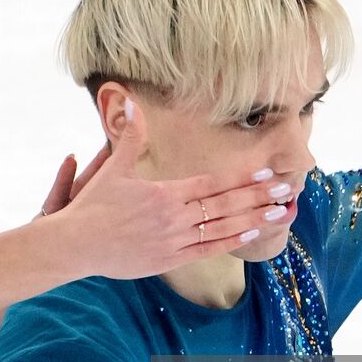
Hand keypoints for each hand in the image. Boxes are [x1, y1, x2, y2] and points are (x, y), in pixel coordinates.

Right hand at [47, 99, 287, 279]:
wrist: (75, 245)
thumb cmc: (93, 206)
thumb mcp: (112, 168)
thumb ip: (129, 137)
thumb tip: (129, 101)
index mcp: (165, 193)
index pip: (211, 183)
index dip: (241, 178)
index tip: (265, 171)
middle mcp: (175, 217)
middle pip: (225, 205)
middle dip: (258, 196)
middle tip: (286, 188)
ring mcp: (174, 241)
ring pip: (223, 229)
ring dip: (254, 220)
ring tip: (279, 212)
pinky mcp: (169, 260)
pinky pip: (207, 250)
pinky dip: (231, 242)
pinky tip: (252, 234)